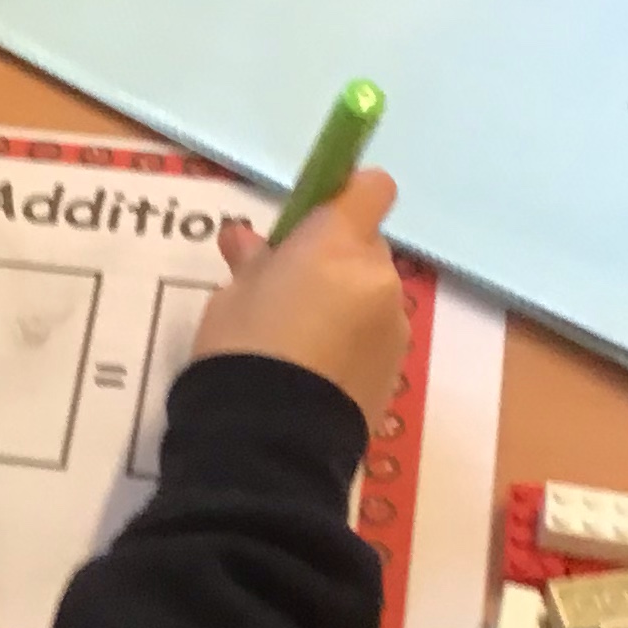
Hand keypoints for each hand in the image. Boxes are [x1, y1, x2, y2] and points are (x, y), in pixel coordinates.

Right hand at [191, 169, 408, 420]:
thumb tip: (247, 239)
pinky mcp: (395, 370)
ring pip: (372, 294)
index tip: (312, 220)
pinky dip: (353, 342)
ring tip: (300, 340)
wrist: (270, 437)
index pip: (369, 189)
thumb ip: (252, 260)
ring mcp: (393, 326)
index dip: (345, 198)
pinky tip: (316, 370)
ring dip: (347, 303)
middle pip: (366, 247)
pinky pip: (374, 337)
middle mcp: (378, 276)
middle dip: (336, 260)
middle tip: (289, 291)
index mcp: (337, 243)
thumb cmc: (242, 348)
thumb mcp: (231, 295)